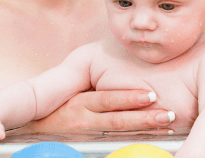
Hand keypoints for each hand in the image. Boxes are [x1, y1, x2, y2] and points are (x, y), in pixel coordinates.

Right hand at [21, 90, 173, 133]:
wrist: (35, 128)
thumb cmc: (61, 104)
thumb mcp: (75, 92)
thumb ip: (100, 85)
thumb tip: (127, 58)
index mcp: (80, 103)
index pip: (107, 100)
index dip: (128, 98)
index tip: (151, 95)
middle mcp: (84, 120)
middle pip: (117, 120)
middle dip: (144, 118)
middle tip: (168, 114)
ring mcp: (89, 136)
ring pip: (119, 135)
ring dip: (145, 130)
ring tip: (167, 125)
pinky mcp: (91, 145)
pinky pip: (117, 143)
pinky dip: (137, 140)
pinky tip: (155, 138)